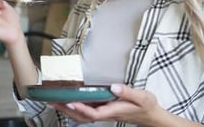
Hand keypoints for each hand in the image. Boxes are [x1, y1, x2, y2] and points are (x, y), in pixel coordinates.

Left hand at [50, 84, 167, 125]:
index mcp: (114, 110)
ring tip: (54, 101)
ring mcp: (105, 112)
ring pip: (83, 115)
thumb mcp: (142, 97)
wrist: (151, 115)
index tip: (70, 102)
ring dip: (68, 109)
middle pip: (83, 116)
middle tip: (52, 101)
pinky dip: (75, 107)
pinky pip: (86, 111)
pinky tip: (69, 101)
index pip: (94, 112)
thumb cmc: (146, 106)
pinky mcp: (105, 109)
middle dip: (67, 110)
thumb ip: (127, 92)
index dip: (81, 108)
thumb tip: (113, 86)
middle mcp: (107, 113)